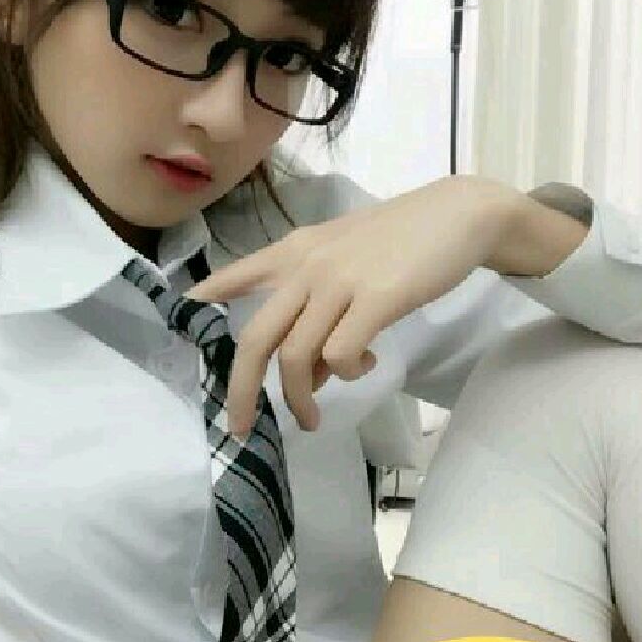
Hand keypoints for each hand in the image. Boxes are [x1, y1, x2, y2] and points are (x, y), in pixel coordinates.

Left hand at [186, 174, 531, 439]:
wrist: (460, 214)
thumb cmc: (401, 240)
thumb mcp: (346, 259)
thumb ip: (319, 311)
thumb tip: (313, 375)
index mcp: (296, 252)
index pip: (238, 273)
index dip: (205, 297)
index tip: (181, 315)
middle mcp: (308, 266)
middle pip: (256, 337)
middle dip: (241, 391)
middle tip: (241, 427)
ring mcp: (341, 281)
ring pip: (297, 356)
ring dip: (300, 398)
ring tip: (312, 417)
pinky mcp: (378, 298)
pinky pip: (342, 353)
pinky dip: (349, 372)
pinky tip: (368, 364)